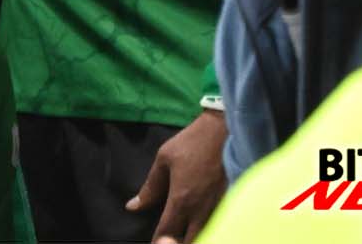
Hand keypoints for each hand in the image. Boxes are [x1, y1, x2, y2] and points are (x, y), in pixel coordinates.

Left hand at [127, 110, 225, 243]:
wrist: (223, 129)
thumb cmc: (192, 142)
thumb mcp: (164, 158)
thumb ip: (150, 187)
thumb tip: (133, 207)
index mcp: (182, 201)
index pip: (166, 234)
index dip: (157, 241)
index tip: (153, 242)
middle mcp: (200, 211)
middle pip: (188, 242)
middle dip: (176, 243)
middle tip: (168, 238)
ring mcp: (216, 209)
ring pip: (204, 236)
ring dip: (192, 237)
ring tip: (182, 233)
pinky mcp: (228, 203)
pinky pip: (216, 225)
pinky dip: (207, 229)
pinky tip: (198, 224)